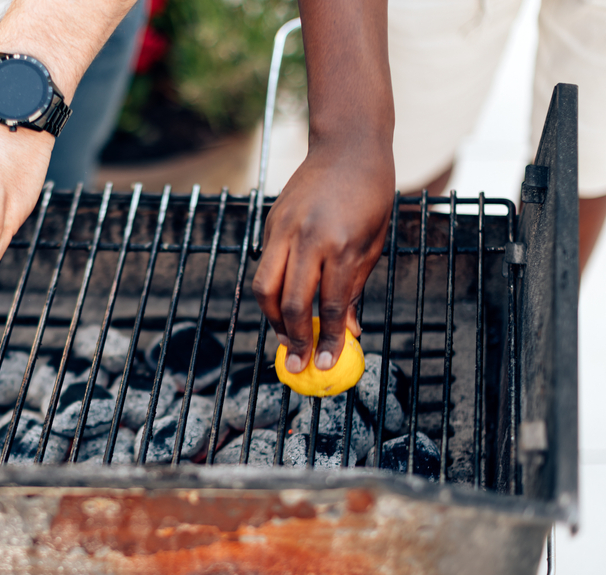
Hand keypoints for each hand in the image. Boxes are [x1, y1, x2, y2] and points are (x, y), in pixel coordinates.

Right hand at [252, 139, 393, 372]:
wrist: (347, 146)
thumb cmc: (370, 195)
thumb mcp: (373, 244)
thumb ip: (355, 287)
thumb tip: (346, 330)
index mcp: (342, 246)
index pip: (329, 305)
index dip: (326, 340)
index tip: (323, 364)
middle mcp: (308, 239)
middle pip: (290, 302)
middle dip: (294, 338)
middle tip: (298, 360)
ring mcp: (284, 230)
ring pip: (265, 287)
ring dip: (273, 318)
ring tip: (286, 335)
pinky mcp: (270, 223)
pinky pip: (265, 266)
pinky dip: (271, 291)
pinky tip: (283, 303)